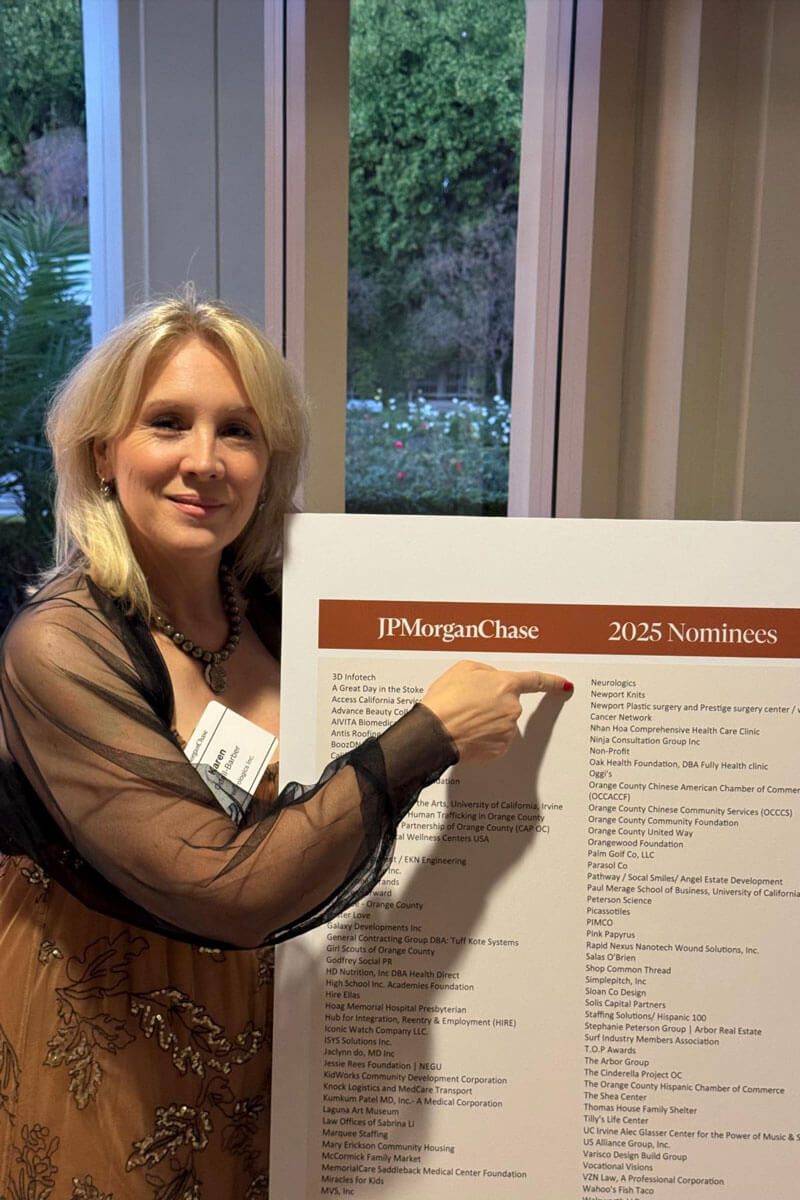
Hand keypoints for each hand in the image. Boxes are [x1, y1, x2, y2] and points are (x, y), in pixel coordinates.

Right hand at [421, 660, 572, 763]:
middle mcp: (511, 708)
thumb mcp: (462, 669)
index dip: (552, 682)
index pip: (536, 681)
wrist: (433, 733)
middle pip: (508, 703)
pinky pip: (495, 739)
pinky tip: (467, 733)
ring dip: (486, 720)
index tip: (564, 685)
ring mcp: (507, 731)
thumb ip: (485, 671)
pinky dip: (483, 736)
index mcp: (505, 685)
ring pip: (501, 722)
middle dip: (492, 703)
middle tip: (467, 704)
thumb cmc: (444, 701)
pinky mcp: (499, 749)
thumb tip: (492, 678)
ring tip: (462, 719)